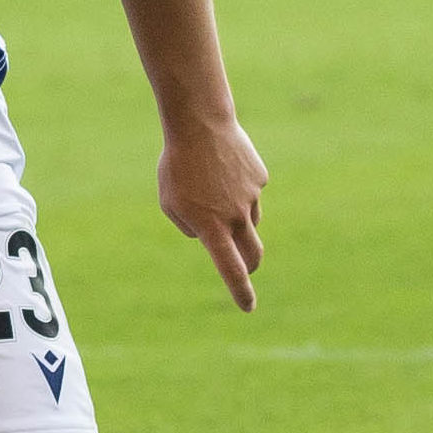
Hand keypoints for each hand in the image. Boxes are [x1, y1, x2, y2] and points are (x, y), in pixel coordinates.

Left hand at [159, 119, 267, 310]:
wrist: (200, 125)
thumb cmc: (177, 166)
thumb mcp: (171, 202)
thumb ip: (190, 226)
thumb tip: (211, 235)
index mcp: (211, 226)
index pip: (230, 268)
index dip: (240, 290)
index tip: (248, 307)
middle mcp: (236, 215)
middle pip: (253, 253)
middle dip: (251, 267)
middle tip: (247, 271)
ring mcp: (252, 197)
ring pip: (249, 219)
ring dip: (236, 218)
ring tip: (213, 192)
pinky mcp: (260, 179)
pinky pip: (250, 193)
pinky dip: (238, 188)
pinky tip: (224, 169)